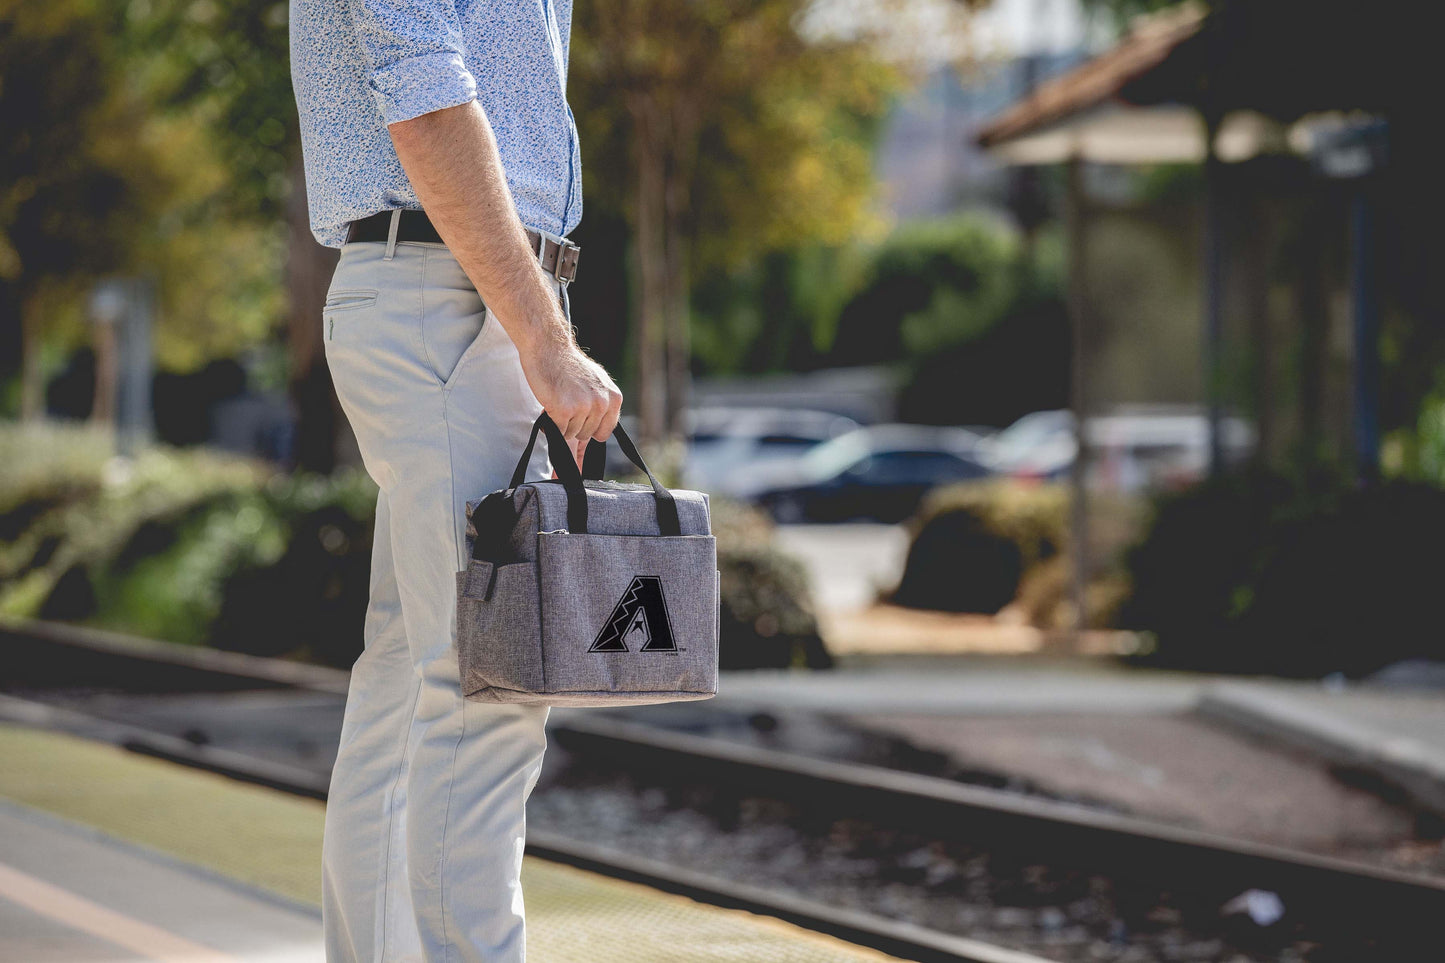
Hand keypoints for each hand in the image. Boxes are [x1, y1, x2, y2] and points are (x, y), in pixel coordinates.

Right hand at [517, 332, 622, 473]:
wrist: (549, 347)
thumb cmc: (568, 365)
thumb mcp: (597, 382)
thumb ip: (604, 403)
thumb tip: (605, 429)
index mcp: (614, 398)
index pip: (604, 432)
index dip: (589, 427)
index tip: (579, 416)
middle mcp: (602, 403)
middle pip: (586, 434)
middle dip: (573, 424)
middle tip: (565, 402)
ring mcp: (584, 407)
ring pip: (571, 434)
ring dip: (561, 423)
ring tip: (558, 401)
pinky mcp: (565, 410)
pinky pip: (558, 431)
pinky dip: (550, 423)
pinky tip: (549, 404)